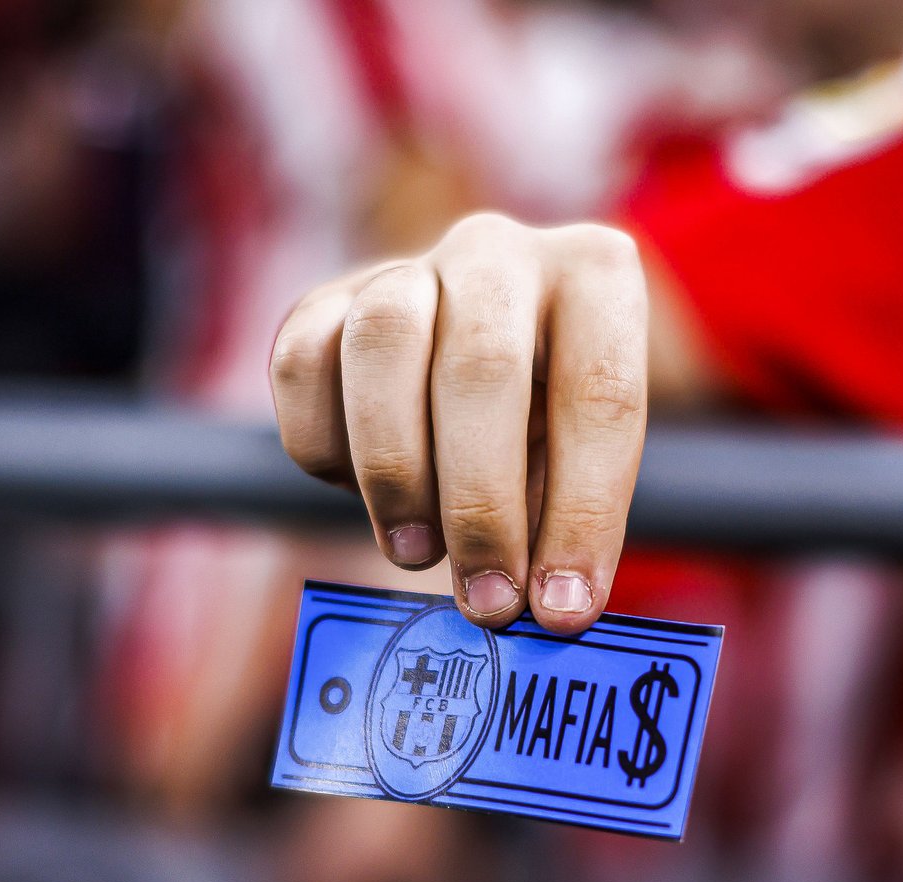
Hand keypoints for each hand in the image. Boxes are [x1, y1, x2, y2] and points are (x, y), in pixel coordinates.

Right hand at [269, 213, 647, 633]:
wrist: (483, 352)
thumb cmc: (547, 422)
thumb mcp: (582, 458)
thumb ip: (568, 517)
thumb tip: (545, 608)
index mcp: (596, 277)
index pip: (601, 393)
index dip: (583, 513)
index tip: (564, 608)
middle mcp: (501, 252)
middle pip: (483, 367)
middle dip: (482, 505)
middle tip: (488, 600)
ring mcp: (408, 266)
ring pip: (382, 346)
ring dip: (396, 471)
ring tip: (416, 554)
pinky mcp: (324, 300)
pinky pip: (300, 363)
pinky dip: (323, 447)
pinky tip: (362, 495)